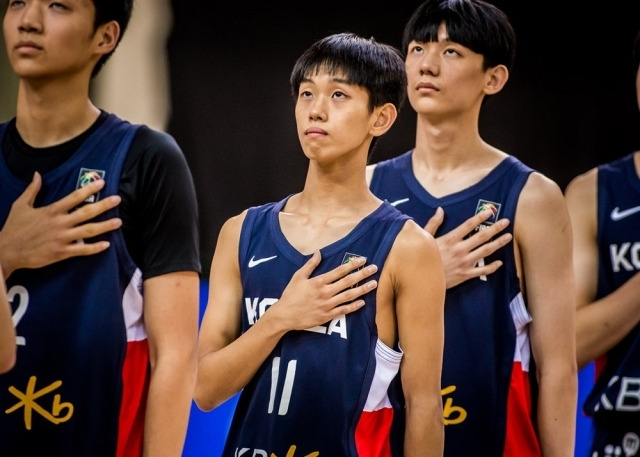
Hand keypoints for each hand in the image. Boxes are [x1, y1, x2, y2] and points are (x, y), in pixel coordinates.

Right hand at [0, 172, 122, 278]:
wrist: (7, 251)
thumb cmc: (14, 228)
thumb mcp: (20, 205)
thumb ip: (32, 190)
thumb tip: (37, 174)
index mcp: (51, 210)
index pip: (74, 197)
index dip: (89, 189)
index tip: (103, 183)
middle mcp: (59, 223)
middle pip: (86, 212)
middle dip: (104, 205)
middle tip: (118, 200)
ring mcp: (62, 238)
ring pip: (88, 231)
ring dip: (105, 226)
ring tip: (119, 222)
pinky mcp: (61, 253)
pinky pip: (82, 250)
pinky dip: (95, 248)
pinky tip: (107, 244)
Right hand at [272, 251, 377, 330]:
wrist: (285, 315)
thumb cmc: (290, 295)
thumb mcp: (298, 277)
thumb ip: (310, 265)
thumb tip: (318, 252)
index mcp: (319, 281)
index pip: (340, 271)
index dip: (353, 264)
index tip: (363, 260)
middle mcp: (325, 292)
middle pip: (348, 282)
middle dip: (362, 274)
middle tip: (375, 268)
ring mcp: (327, 305)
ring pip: (349, 296)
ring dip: (363, 289)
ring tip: (374, 283)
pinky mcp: (327, 316)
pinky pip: (344, 310)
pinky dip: (354, 306)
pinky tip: (363, 302)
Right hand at [425, 207, 511, 288]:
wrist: (422, 280)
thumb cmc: (421, 258)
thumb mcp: (424, 239)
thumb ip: (433, 224)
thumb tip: (440, 210)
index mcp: (450, 239)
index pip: (468, 225)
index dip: (480, 217)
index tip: (490, 212)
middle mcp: (460, 249)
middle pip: (481, 236)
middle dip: (495, 228)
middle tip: (506, 222)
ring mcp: (464, 262)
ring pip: (485, 251)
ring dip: (498, 243)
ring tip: (508, 237)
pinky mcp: (465, 274)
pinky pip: (482, 270)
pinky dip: (492, 267)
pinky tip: (499, 262)